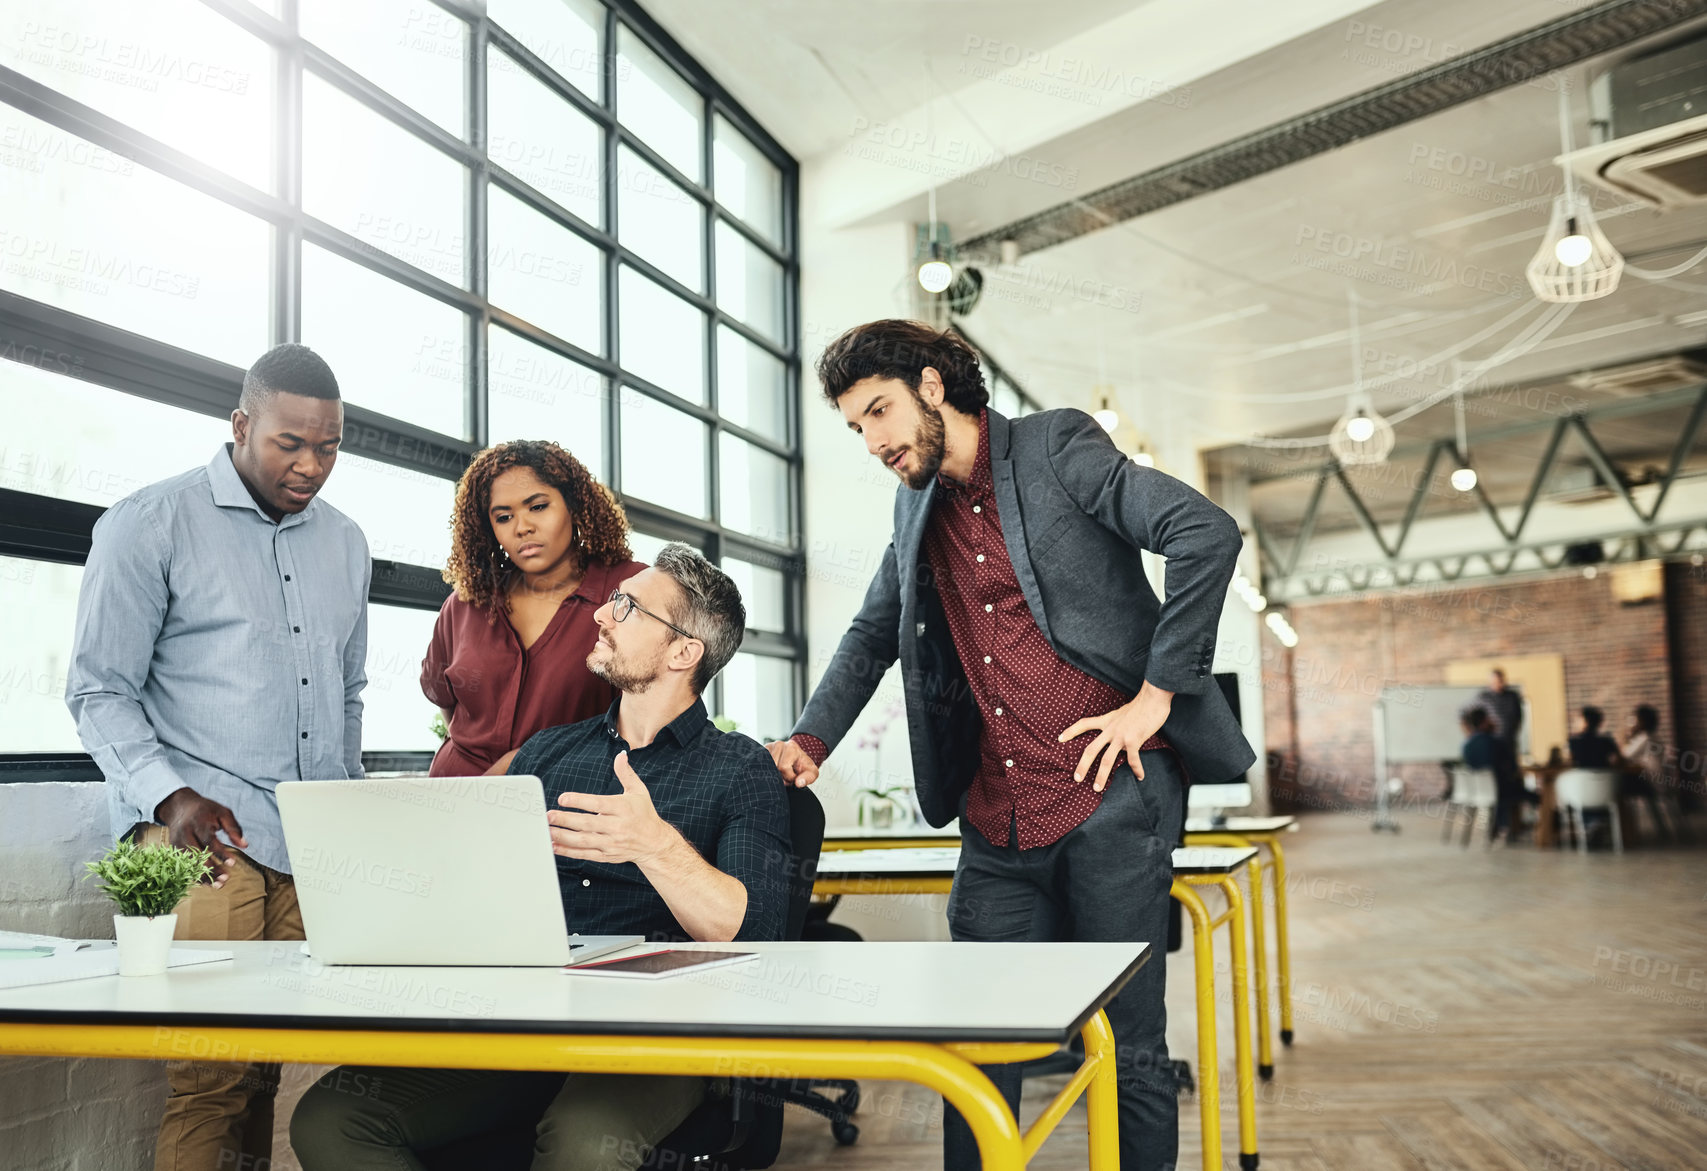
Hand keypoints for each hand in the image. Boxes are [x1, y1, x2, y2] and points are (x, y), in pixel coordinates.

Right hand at [154, 787, 245, 885]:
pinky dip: (194, 874)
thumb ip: (234, 828)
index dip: (220, 853)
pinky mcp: (173, 849)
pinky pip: (183, 865)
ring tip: (217, 885)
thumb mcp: (223, 813)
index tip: (233, 864)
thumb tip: (245, 845)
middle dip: (211, 869)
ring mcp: (177, 842)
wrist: (179, 807)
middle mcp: (185, 833)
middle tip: (225, 880)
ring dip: (202, 876)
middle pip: (197, 855)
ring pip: (189, 863)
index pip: (209, 841)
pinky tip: (206, 882)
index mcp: (198, 823)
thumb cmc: (206, 810)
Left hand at [548, 752, 675, 864]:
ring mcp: (611, 843)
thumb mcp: (639, 791)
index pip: (598, 804)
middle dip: (566, 820)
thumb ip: (626, 774)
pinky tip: (555, 846)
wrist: (655, 843)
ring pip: (584, 841)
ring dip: (563, 836)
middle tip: (549, 816)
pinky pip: (585, 854)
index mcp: (623, 809)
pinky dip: (569, 851)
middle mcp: (617, 827)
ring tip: (547, 830)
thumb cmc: (644, 815)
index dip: (579, 801)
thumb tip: (621, 756)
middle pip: (587, 824)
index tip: (563, 798)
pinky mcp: (606, 855)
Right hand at [767, 738, 819, 787]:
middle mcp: (779, 744)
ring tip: (780, 773)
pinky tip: (773, 770)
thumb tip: (799, 783)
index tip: (794, 777)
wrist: (797, 758)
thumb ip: (808, 778)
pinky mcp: (762, 751)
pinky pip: (759, 763)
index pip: (783, 767)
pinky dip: (766, 770)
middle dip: (780, 776)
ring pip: (766, 766)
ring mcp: (769, 746)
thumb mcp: (811, 772)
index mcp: (791, 747)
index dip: (789, 777)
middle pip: (774, 767)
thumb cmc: (803, 766)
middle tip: (787, 776)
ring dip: (773, 773)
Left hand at [1057, 683, 1174, 791]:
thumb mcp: (1122, 712)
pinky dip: (1137, 770)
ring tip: (1098, 788)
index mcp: (1107, 721)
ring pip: (1106, 760)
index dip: (1071, 731)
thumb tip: (1116, 732)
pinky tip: (1139, 777)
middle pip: (1091, 749)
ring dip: (1101, 776)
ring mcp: (1121, 736)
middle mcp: (1110, 729)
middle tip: (1076, 778)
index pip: (1084, 724)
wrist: (1153, 698)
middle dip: (1082, 765)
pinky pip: (1132, 760)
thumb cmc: (1141, 705)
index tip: (1060, 738)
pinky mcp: (1134, 740)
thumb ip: (1116, 723)